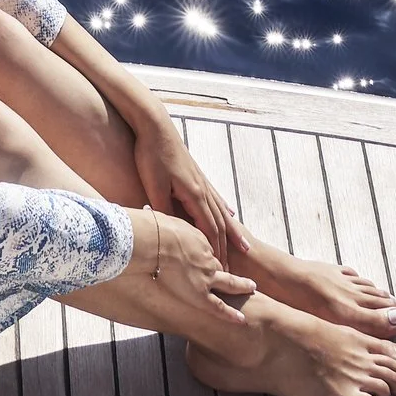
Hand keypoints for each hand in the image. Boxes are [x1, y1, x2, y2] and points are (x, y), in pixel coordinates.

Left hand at [126, 99, 237, 260]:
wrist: (154, 124)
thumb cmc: (151, 155)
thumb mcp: (154, 186)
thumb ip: (164, 211)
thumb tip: (172, 233)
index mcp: (194, 194)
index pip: (209, 230)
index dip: (215, 251)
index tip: (221, 270)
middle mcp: (202, 189)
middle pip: (218, 224)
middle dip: (225, 248)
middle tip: (232, 270)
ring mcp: (201, 180)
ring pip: (220, 211)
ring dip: (231, 231)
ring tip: (244, 246)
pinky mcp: (196, 173)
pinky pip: (215, 196)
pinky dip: (224, 208)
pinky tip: (230, 212)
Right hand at [132, 208, 253, 335]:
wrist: (154, 240)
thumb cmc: (154, 228)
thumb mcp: (165, 219)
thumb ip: (167, 223)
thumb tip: (151, 209)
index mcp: (201, 238)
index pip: (209, 248)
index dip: (210, 252)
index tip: (210, 253)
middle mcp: (208, 256)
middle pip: (223, 263)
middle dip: (235, 267)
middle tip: (247, 271)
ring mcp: (207, 275)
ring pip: (229, 282)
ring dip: (241, 285)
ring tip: (252, 288)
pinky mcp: (201, 293)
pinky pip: (219, 306)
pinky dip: (231, 313)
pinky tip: (241, 319)